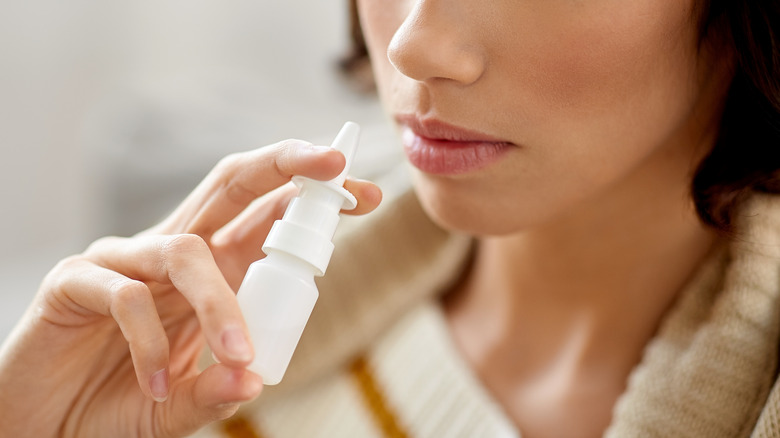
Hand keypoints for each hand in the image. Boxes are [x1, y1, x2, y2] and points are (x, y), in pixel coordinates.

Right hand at [0, 140, 381, 436]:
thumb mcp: (186, 402)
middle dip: (283, 165)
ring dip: (221, 304)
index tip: (366, 193)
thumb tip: (254, 379)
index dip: (313, 198)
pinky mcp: (75, 282)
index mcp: (212, 269)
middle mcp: (174, 251)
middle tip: (332, 164)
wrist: (49, 425)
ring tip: (238, 357)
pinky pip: (125, 295)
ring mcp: (124, 260)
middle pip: (230, 184)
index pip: (267, 215)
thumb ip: (218, 391)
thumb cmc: (123, 403)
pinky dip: (150, 344)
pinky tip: (158, 385)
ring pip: (185, 250)